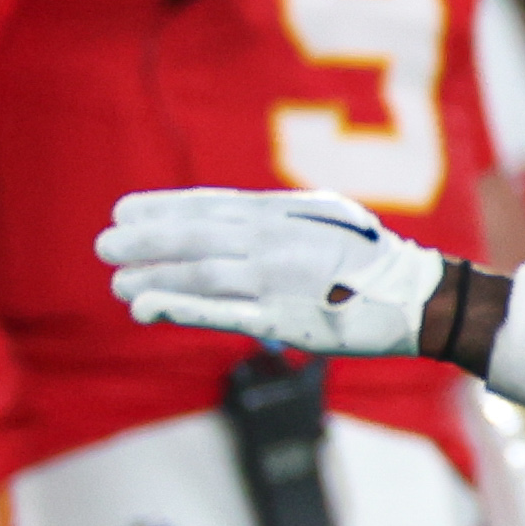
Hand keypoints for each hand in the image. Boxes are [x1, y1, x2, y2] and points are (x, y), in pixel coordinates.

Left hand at [97, 189, 449, 356]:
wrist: (418, 297)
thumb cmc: (373, 258)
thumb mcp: (323, 217)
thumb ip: (276, 218)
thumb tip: (232, 224)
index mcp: (279, 213)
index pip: (206, 206)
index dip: (160, 208)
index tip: (123, 211)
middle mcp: (271, 241)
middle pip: (193, 237)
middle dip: (144, 241)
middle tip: (105, 246)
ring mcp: (276, 280)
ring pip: (199, 274)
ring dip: (153, 277)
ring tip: (120, 284)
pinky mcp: (285, 319)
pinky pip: (222, 313)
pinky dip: (180, 307)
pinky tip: (148, 307)